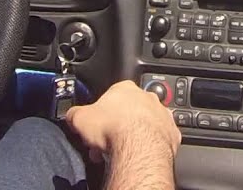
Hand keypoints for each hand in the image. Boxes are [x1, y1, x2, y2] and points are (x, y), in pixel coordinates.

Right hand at [65, 80, 180, 163]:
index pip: (110, 96)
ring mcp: (161, 114)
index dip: (101, 113)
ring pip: (145, 123)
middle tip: (106, 141)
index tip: (96, 126)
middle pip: (129, 110)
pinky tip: (139, 153)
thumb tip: (71, 115)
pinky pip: (160, 138)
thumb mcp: (80, 118)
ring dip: (135, 134)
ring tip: (122, 149)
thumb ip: (75, 113)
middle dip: (117, 125)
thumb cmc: (113, 129)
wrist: (138, 147)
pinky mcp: (171, 132)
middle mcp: (146, 97)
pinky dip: (150, 145)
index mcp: (124, 88)